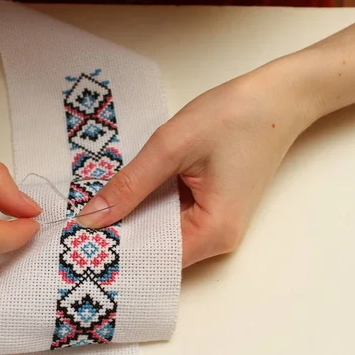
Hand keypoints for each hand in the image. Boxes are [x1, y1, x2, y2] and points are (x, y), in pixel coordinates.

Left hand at [77, 58, 320, 266]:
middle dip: (120, 235)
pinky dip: (149, 207)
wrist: (279, 96)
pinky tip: (125, 194)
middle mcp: (217, 240)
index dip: (115, 250)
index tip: (77, 243)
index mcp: (212, 232)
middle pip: (156, 250)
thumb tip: (90, 219)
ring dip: (132, 219)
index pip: (152, 259)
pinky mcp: (211, 209)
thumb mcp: (171, 147)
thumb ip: (129, 186)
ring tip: (93, 209)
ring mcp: (215, 225)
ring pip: (162, 234)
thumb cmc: (232, 116)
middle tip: (76, 224)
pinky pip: (172, 218)